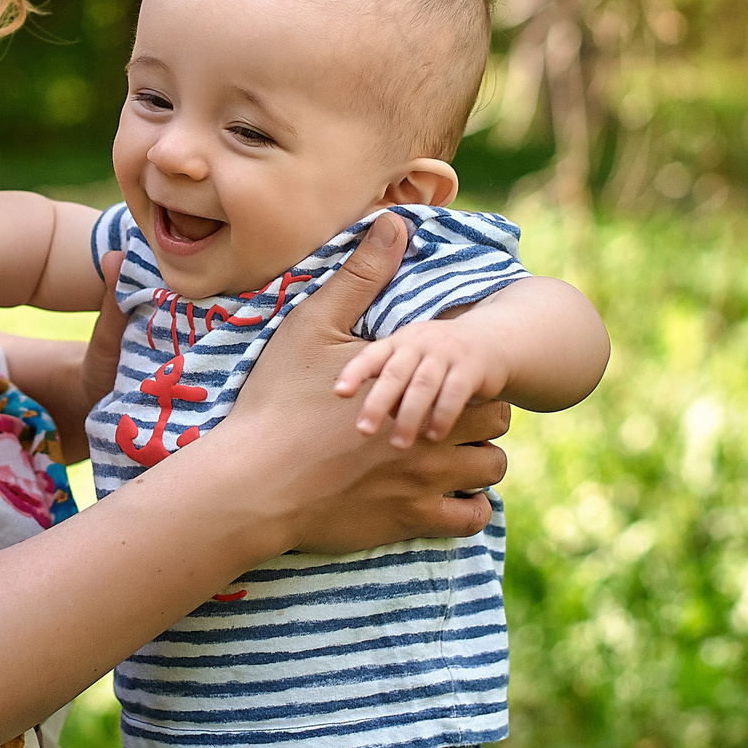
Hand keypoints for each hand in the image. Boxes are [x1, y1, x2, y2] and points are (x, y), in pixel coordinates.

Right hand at [205, 214, 506, 550]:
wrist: (253, 480)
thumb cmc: (278, 400)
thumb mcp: (313, 327)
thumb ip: (360, 278)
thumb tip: (393, 224)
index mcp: (417, 392)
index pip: (483, 388)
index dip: (472, 385)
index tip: (448, 385)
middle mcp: (432, 440)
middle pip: (495, 429)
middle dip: (480, 421)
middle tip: (450, 418)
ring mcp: (423, 486)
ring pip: (489, 475)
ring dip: (477, 465)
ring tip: (450, 458)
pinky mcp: (407, 523)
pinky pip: (468, 523)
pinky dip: (468, 510)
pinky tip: (447, 498)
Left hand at [334, 321, 507, 447]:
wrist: (491, 341)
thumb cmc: (438, 360)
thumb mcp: (410, 361)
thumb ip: (389, 385)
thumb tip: (371, 420)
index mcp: (398, 342)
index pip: (371, 355)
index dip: (355, 372)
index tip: (339, 393)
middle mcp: (419, 343)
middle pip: (394, 373)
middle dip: (377, 402)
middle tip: (364, 431)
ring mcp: (446, 352)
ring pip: (422, 385)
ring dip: (409, 416)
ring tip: (399, 445)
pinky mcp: (472, 366)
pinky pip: (455, 392)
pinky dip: (442, 415)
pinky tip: (433, 436)